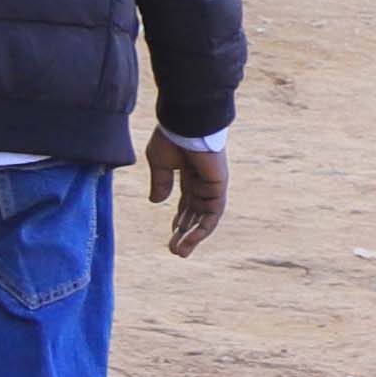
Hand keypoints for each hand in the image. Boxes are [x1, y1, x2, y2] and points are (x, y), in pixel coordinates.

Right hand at [147, 131, 227, 255]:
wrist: (187, 123)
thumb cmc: (172, 137)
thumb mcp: (159, 162)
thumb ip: (160, 181)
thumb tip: (157, 201)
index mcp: (190, 173)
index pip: (187, 201)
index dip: (180, 218)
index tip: (172, 234)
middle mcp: (203, 181)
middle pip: (196, 212)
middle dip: (186, 232)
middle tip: (175, 250)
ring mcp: (212, 184)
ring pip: (205, 217)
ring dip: (193, 236)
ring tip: (179, 253)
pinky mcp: (218, 187)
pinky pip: (212, 213)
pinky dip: (202, 228)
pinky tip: (189, 240)